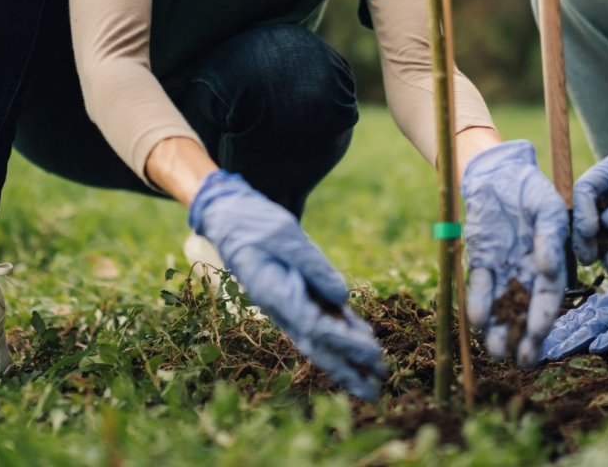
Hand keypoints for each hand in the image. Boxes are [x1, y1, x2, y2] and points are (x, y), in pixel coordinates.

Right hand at [188, 170, 385, 399]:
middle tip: (375, 389)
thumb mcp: (285, 236)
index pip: (314, 327)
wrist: (231, 219)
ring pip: (321, 338)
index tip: (371, 353)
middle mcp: (282, 307)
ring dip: (347, 357)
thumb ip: (313, 266)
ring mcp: (288, 304)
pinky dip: (343, 329)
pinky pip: (322, 317)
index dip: (345, 343)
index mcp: (275, 294)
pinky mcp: (295, 295)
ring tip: (375, 374)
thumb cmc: (256, 225)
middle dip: (346, 368)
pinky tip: (364, 338)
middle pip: (318, 345)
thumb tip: (342, 297)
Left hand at [462, 141, 567, 365]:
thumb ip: (550, 238)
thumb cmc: (530, 190)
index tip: (539, 336)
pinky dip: (478, 302)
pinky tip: (477, 320)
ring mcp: (503, 268)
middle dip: (523, 336)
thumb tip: (547, 268)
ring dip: (499, 328)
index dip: (544, 317)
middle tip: (520, 361)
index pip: (548, 296)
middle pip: (525, 309)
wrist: (498, 175)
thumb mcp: (547, 209)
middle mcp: (526, 271)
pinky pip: (480, 286)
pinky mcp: (481, 261)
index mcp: (549, 262)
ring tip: (496, 352)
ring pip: (501, 304)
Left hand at [541, 249, 607, 359]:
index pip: (566, 322)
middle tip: (530, 353)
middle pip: (572, 325)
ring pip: (591, 327)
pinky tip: (595, 347)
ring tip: (554, 353)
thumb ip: (589, 315)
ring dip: (572, 341)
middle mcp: (601, 307)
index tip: (526, 345)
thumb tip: (564, 328)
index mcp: (593, 306)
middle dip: (551, 340)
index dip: (546, 334)